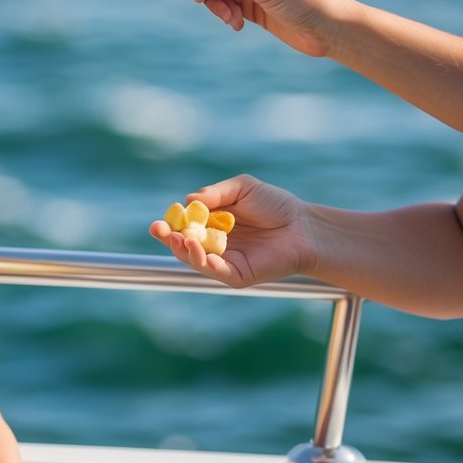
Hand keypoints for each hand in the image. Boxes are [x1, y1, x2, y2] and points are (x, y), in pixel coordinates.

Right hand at [150, 175, 313, 286]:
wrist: (303, 226)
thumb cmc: (275, 205)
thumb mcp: (243, 188)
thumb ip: (216, 193)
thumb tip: (189, 200)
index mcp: (210, 224)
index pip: (183, 227)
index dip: (169, 226)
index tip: (158, 222)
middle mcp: (213, 244)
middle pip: (183, 246)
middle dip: (169, 240)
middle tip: (160, 231)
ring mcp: (224, 261)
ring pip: (196, 260)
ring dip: (185, 251)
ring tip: (182, 239)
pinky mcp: (238, 274)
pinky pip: (217, 272)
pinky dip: (205, 264)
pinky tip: (200, 253)